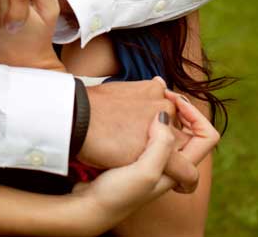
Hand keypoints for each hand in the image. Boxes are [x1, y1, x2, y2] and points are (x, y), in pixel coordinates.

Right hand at [78, 77, 197, 192]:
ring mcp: (152, 158)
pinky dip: (144, 116)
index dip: (196, 116)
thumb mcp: (144, 171)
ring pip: (167, 128)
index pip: (207, 137)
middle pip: (188, 129)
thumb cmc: (118, 193)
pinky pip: (148, 130)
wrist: (89, 204)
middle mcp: (170, 162)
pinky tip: (130, 109)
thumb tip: (165, 115)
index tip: (174, 102)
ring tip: (145, 97)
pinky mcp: (134, 154)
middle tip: (160, 92)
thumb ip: (161, 144)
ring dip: (160, 110)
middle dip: (178, 107)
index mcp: (180, 167)